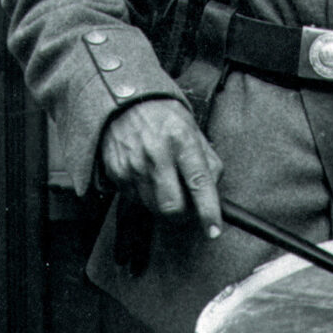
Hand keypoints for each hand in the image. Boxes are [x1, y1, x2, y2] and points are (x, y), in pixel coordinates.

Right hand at [100, 98, 223, 238]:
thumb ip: (209, 161)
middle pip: (172, 207)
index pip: (199, 182)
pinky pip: (135, 200)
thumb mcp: (194, 131)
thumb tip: (215, 193)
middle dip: (182, 214)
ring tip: (164, 181)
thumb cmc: (165, 117)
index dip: (208, 210)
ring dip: (163, 204)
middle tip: (187, 204)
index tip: (213, 230)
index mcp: (182, 140)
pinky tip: (147, 175)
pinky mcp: (116, 173)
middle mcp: (156, 154)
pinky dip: (145, 195)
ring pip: (153, 207)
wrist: (126, 102)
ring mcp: (133, 165)